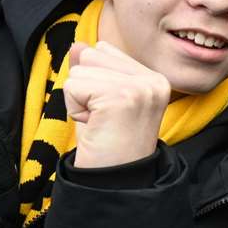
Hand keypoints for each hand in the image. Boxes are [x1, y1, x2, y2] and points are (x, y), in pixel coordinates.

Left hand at [62, 41, 169, 167]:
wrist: (117, 183)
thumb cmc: (109, 146)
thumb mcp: (100, 101)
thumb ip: (93, 69)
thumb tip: (78, 44)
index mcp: (155, 78)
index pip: (105, 50)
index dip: (96, 82)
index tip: (111, 113)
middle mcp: (153, 80)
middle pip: (92, 54)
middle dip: (86, 88)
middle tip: (104, 120)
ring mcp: (140, 87)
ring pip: (80, 69)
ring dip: (79, 101)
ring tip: (100, 124)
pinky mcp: (121, 97)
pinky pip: (73, 86)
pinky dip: (74, 110)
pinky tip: (95, 128)